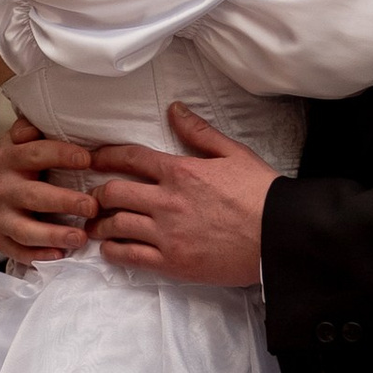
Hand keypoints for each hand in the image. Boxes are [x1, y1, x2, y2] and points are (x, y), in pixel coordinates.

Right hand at [0, 115, 97, 264]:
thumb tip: (40, 124)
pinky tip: (60, 255)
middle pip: (34, 195)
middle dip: (65, 202)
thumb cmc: (20, 165)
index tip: (88, 159)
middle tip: (93, 207)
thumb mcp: (20, 141)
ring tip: (81, 238)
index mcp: (10, 156)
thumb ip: (31, 130)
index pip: (37, 153)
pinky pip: (18, 250)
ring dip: (54, 235)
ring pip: (26, 229)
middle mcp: (2, 186)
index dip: (62, 155)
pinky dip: (39, 255)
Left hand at [90, 108, 275, 286]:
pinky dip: (113, 252)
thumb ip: (199, 132)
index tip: (91, 159)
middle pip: (114, 193)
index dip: (104, 156)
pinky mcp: (172, 263)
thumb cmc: (261, 194)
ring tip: (97, 226)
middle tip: (95, 198)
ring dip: (101, 225)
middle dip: (99, 194)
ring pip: (116, 225)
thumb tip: (174, 109)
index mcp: (181, 172)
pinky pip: (129, 257)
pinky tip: (110, 250)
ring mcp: (167, 234)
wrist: (280, 236)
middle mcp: (167, 201)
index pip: (130, 158)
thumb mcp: (233, 153)